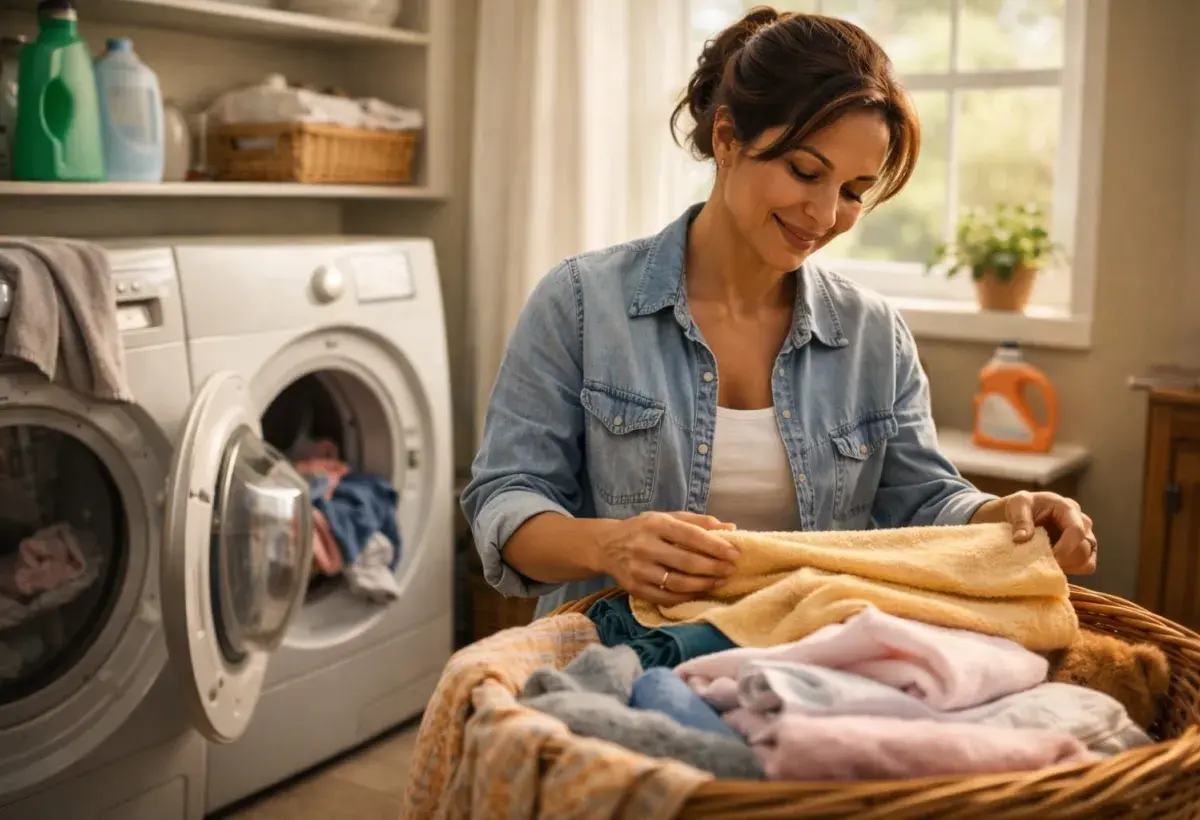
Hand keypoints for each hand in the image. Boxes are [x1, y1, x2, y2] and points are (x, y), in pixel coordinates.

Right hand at [598, 511, 739, 605]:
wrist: (606, 546)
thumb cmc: (643, 529)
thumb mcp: (667, 518)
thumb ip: (698, 522)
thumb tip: (731, 527)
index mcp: (655, 524)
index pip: (691, 536)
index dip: (715, 546)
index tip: (734, 553)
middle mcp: (645, 546)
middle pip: (686, 562)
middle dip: (713, 568)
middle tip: (730, 570)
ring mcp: (639, 569)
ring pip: (677, 583)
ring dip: (703, 585)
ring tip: (719, 582)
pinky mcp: (634, 588)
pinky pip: (665, 597)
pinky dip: (686, 597)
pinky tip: (699, 592)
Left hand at [976, 491, 1096, 574]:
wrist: (1020, 514)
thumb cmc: (1021, 507)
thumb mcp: (1016, 504)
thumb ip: (1020, 519)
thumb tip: (1021, 538)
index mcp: (1068, 508)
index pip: (1076, 530)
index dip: (1064, 548)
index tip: (1048, 558)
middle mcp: (1082, 522)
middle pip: (1085, 549)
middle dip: (1064, 560)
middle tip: (1042, 564)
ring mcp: (1085, 537)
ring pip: (1087, 561)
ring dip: (1068, 567)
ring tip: (1046, 564)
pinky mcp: (1082, 551)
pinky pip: (1086, 567)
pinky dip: (1071, 571)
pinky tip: (1052, 566)